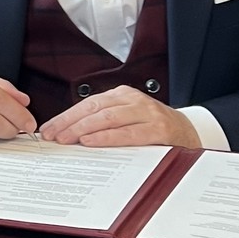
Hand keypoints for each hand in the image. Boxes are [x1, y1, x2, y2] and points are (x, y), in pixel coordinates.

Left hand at [40, 85, 199, 148]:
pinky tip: (91, 142)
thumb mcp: (126, 118)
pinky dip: (107, 137)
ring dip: (83, 129)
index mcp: (121, 95)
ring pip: (108, 118)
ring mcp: (147, 113)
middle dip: (69, 123)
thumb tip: (67, 134)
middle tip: (52, 136)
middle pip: (93, 109)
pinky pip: (128, 133)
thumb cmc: (151, 127)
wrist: (190, 132)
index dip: (65, 117)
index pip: (87, 104)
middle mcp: (133, 100)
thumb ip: (102, 121)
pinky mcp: (159, 129)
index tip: (48, 129)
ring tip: (66, 139)